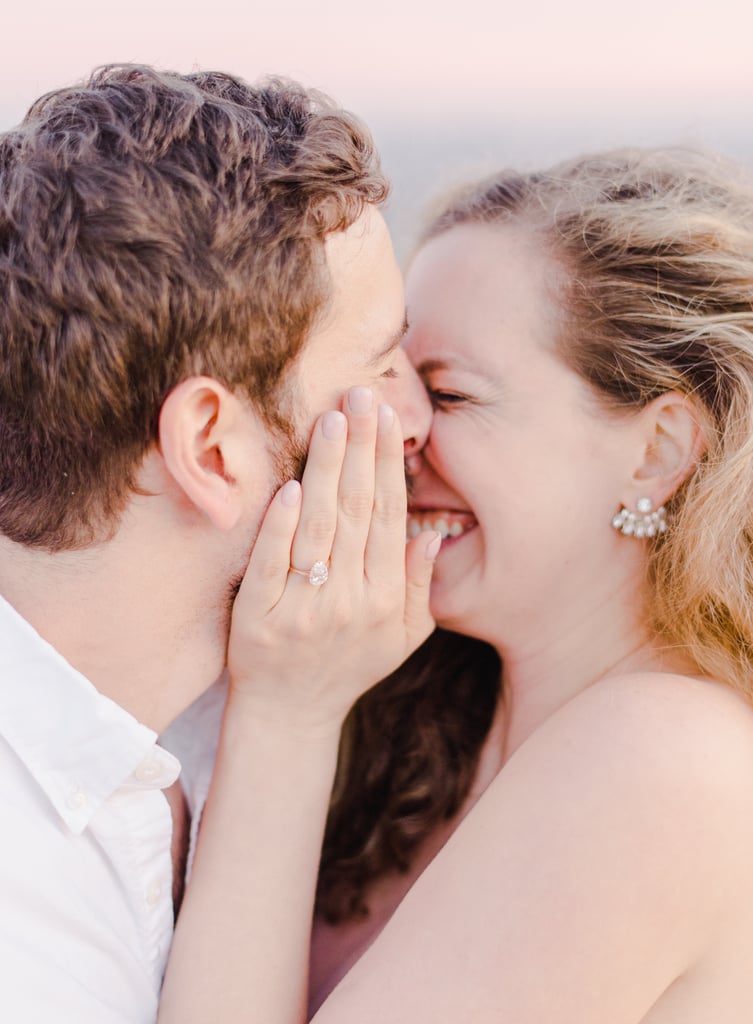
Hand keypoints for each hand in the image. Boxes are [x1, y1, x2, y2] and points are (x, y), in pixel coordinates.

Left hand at [227, 386, 439, 737]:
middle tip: (360, 393)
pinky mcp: (260, 617)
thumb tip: (433, 534)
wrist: (288, 716)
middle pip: (360, 510)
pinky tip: (294, 486)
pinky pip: (275, 564)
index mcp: (386, 599)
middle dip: (362, 448)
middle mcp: (350, 601)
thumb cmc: (348, 668)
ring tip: (332, 418)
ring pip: (321, 527)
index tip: (386, 418)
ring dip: (328, 469)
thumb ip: (421, 589)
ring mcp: (304, 608)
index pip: (390, 517)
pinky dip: (282, 525)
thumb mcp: (402, 639)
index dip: (389, 464)